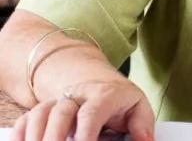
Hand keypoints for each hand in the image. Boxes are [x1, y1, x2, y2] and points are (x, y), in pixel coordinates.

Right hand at [9, 79, 153, 140]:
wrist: (104, 85)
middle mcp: (79, 95)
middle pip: (62, 110)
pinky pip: (27, 118)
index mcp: (105, 95)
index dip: (85, 132)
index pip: (92, 111)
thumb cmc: (122, 103)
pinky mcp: (46, 109)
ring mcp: (60, 101)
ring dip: (36, 134)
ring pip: (41, 112)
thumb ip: (142, 126)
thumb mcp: (138, 109)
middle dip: (55, 134)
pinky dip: (22, 132)